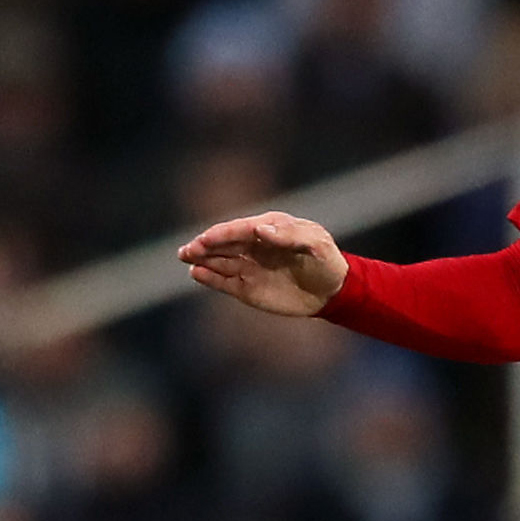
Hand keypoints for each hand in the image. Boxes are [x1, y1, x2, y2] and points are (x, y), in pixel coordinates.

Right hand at [178, 211, 348, 317]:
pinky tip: (196, 274)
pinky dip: (210, 278)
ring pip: (219, 261)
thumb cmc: (327, 262)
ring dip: (201, 259)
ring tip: (185, 257)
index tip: (207, 239)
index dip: (222, 234)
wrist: (334, 292)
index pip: (239, 230)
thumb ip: (290, 235)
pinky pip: (224, 281)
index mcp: (268, 229)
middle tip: (187, 250)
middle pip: (223, 244)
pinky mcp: (247, 288)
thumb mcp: (316, 244)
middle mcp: (253, 246)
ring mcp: (248, 267)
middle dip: (204, 245)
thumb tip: (259, 229)